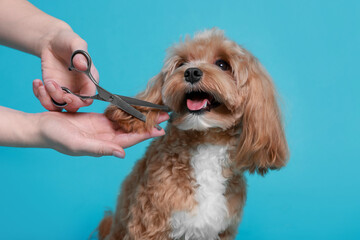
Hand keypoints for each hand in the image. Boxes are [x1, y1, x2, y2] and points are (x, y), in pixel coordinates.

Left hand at [33, 29, 98, 111]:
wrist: (53, 42)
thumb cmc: (69, 41)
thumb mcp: (76, 43)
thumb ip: (81, 55)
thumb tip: (83, 66)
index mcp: (89, 81)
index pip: (89, 98)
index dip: (79, 100)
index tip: (67, 95)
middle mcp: (79, 89)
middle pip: (75, 105)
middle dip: (62, 100)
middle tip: (51, 86)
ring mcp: (65, 91)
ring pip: (60, 107)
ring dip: (49, 99)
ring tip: (42, 85)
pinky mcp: (52, 91)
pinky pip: (47, 101)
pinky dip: (40, 95)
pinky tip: (36, 82)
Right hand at [38, 111, 168, 157]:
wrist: (43, 127)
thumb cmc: (57, 137)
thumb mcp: (78, 144)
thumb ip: (100, 149)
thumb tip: (121, 154)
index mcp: (105, 144)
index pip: (130, 139)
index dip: (146, 135)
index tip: (161, 130)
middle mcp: (107, 137)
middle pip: (133, 130)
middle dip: (149, 124)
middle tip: (165, 116)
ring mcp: (103, 128)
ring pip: (127, 122)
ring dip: (141, 117)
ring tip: (156, 110)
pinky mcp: (98, 119)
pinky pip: (117, 115)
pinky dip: (128, 111)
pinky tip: (137, 107)